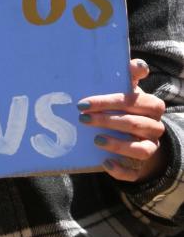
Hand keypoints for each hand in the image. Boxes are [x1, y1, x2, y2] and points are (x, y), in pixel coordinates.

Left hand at [80, 58, 167, 182]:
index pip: (133, 101)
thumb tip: (138, 65)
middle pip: (134, 123)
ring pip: (141, 148)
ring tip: (96, 139)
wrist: (136, 133)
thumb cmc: (126, 106)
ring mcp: (150, 146)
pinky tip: (105, 163)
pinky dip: (121, 169)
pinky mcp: (141, 166)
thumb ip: (130, 76)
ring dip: (117, 144)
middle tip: (82, 118)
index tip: (83, 103)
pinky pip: (135, 172)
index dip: (109, 101)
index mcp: (151, 106)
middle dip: (106, 120)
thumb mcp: (127, 90)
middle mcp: (154, 126)